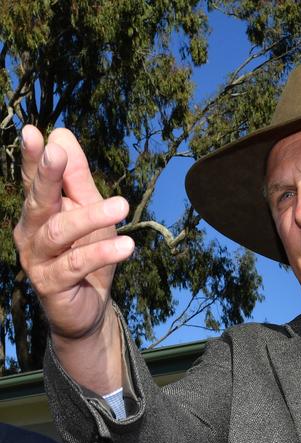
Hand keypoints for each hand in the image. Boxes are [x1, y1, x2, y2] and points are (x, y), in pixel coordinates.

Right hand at [13, 125, 133, 340]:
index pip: (33, 179)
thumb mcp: (88, 212)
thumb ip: (78, 178)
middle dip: (48, 175)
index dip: (32, 157)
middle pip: (39, 200)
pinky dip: (102, 253)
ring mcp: (37, 259)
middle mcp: (31, 231)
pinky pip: (77, 264)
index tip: (33, 131)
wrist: (87, 309)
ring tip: (121, 207)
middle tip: (57, 153)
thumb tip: (62, 134)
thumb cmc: (87, 255)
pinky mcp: (51, 283)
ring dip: (91, 217)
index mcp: (38, 210)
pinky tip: (127, 247)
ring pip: (60, 232)